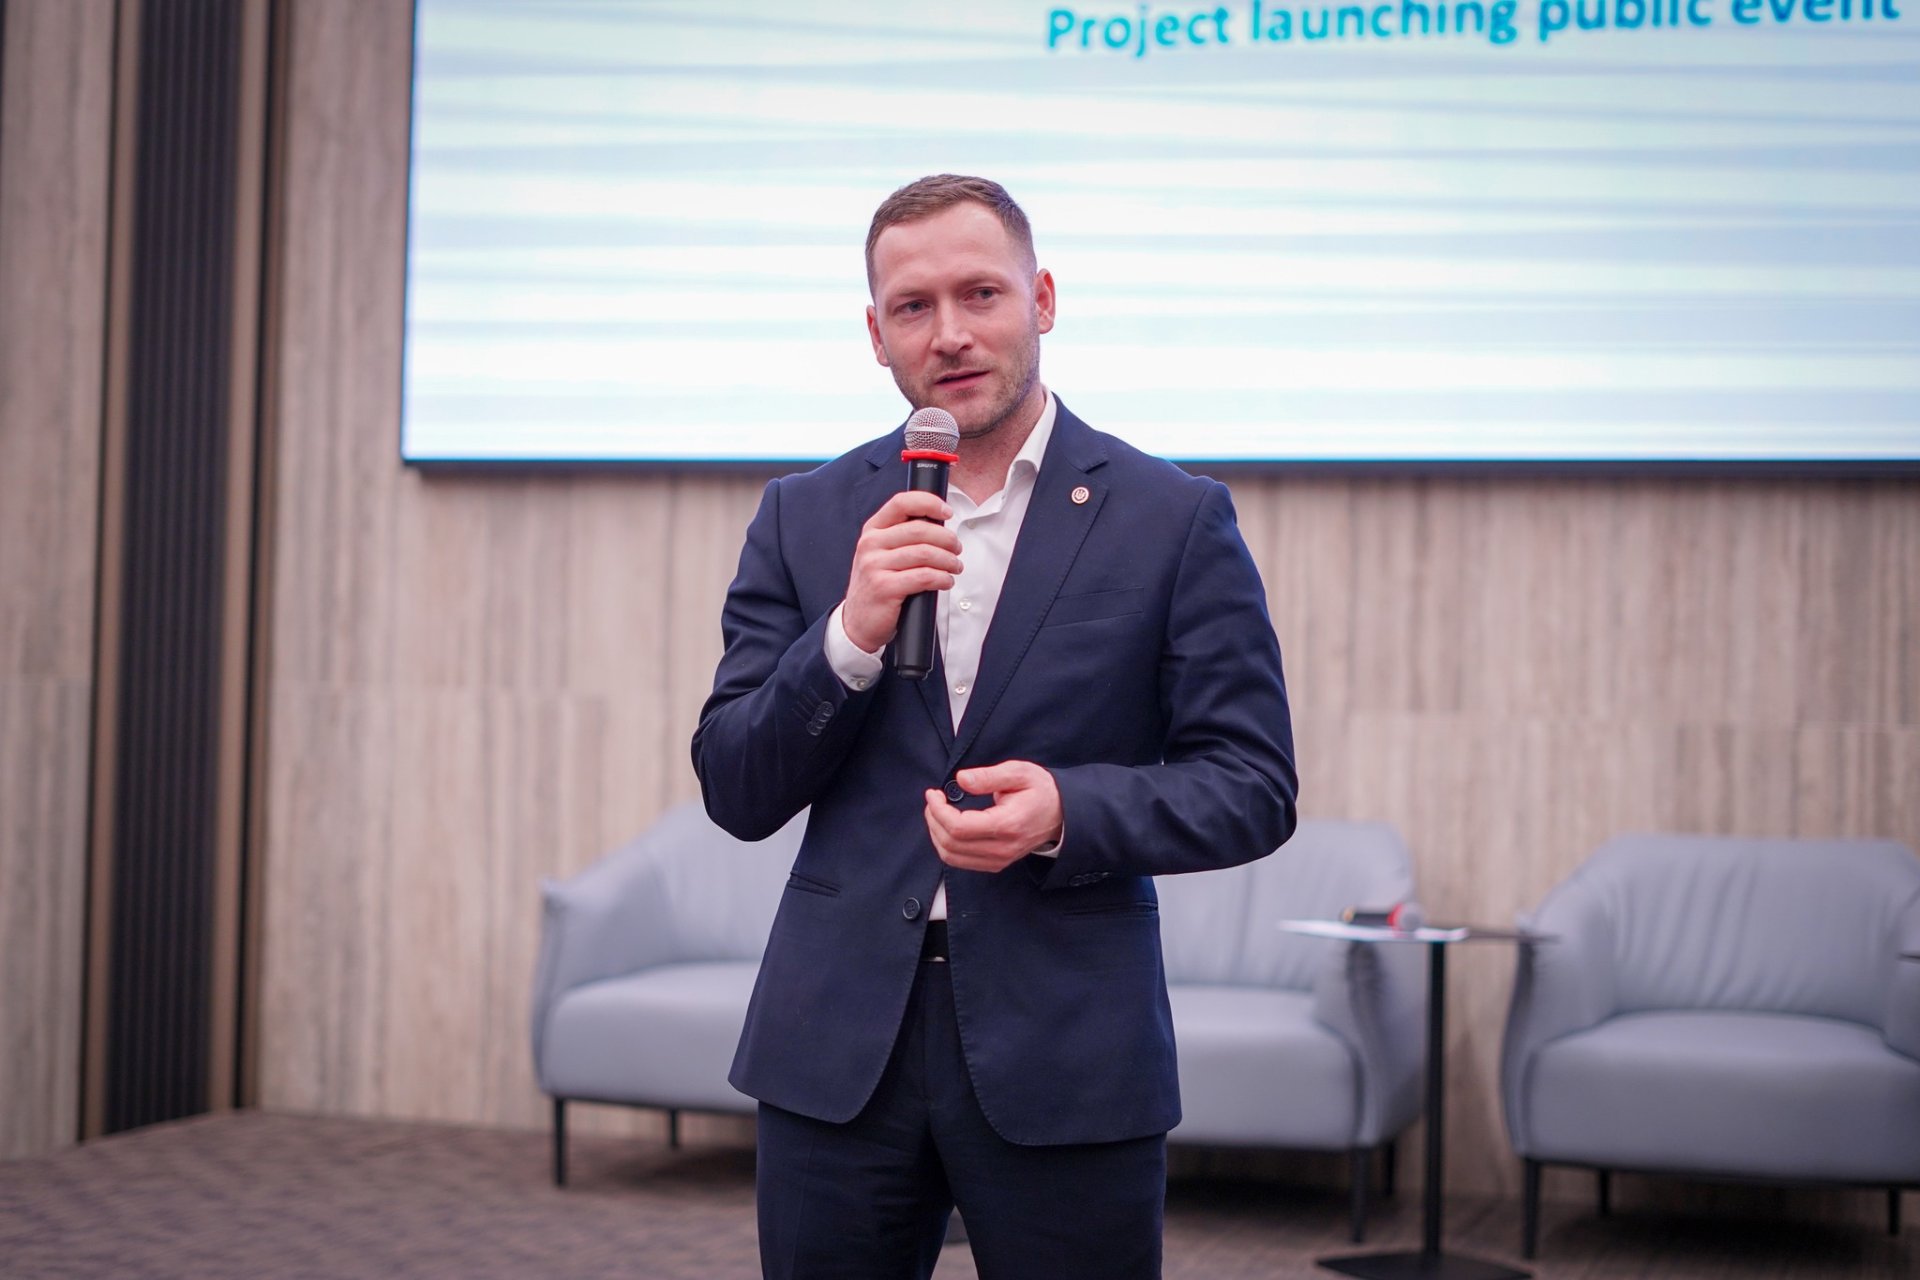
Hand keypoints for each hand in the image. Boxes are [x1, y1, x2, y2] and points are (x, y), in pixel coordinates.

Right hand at [842, 491, 962, 653]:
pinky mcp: (884, 588)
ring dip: (948, 560)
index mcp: (872, 530)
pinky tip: (946, 582)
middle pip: (919, 530)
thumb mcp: (882, 554)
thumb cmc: (878, 585)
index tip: (947, 511)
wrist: (858, 622)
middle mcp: (870, 544)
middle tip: (957, 549)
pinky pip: (924, 577)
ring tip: (955, 567)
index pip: (901, 503)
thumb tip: (940, 525)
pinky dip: (942, 578)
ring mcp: (875, 566)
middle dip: (947, 538)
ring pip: (925, 553)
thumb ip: (903, 537)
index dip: (929, 503)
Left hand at [923, 761, 1063, 874]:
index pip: (959, 827)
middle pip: (951, 843)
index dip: (938, 810)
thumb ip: (989, 776)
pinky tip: (947, 827)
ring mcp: (999, 860)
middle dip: (933, 820)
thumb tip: (961, 779)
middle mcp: (1002, 848)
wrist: (1061, 814)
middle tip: (933, 800)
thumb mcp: (1019, 773)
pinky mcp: (996, 864)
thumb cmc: (1040, 790)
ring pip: (951, 857)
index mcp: (1007, 824)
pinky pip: (960, 862)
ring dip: (936, 834)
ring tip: (937, 812)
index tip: (933, 793)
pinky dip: (946, 845)